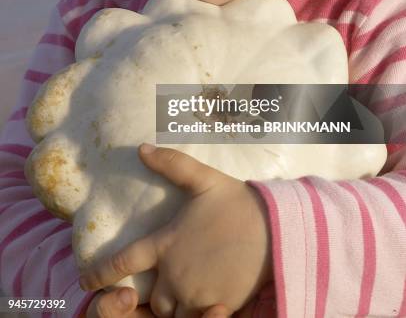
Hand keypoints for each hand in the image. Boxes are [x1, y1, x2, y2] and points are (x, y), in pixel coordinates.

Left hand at [80, 144, 271, 315]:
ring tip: (185, 292)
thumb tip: (142, 147)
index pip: (122, 262)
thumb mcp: (203, 179)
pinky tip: (203, 301)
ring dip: (173, 308)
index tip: (85, 282)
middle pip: (150, 299)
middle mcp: (176, 274)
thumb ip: (172, 164)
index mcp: (167, 243)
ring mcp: (196, 293)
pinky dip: (196, 315)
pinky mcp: (218, 306)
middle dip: (152, 296)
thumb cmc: (238, 203)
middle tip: (161, 285)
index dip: (99, 275)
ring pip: (172, 315)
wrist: (276, 229)